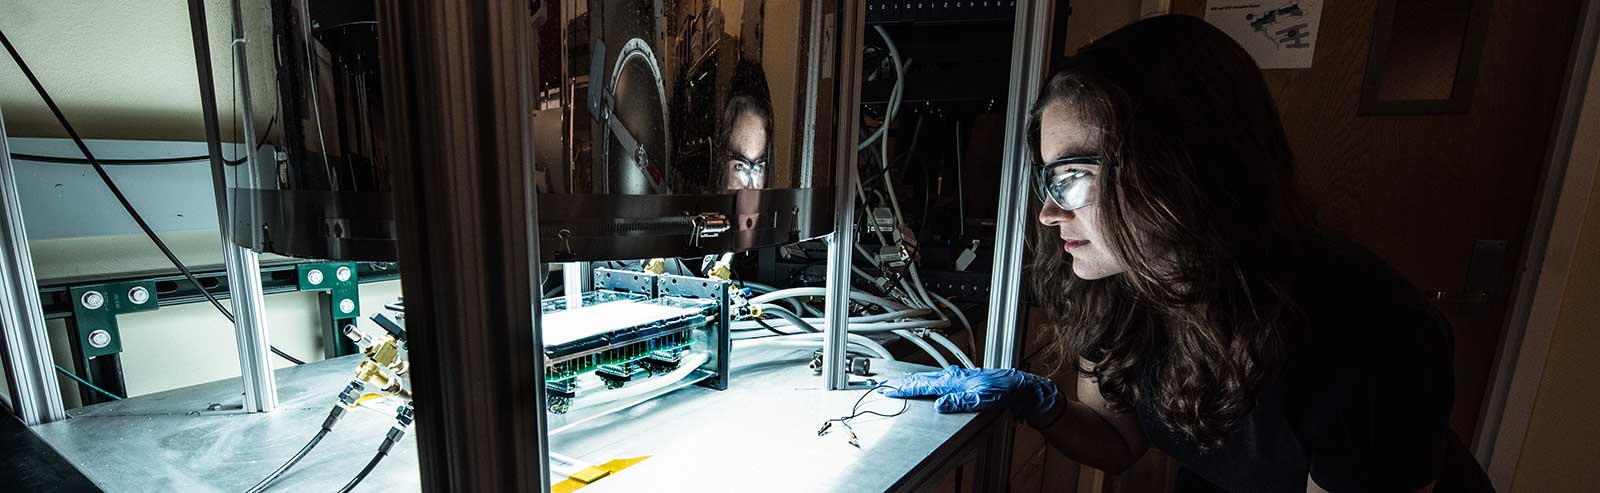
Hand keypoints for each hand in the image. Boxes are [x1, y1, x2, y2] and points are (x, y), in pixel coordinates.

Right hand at [879, 366, 1059, 418]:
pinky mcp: (964, 382)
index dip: (906, 389)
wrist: (1021, 387)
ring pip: (930, 378)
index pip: (924, 385)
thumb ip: (961, 401)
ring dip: (915, 382)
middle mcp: (955, 377)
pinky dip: (927, 382)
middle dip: (904, 383)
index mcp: (955, 381)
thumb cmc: (1005, 391)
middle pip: (923, 379)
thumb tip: (940, 405)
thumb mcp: (983, 399)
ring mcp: (959, 378)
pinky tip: (928, 384)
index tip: (889, 390)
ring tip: (901, 385)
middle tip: (887, 386)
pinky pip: (939, 380)